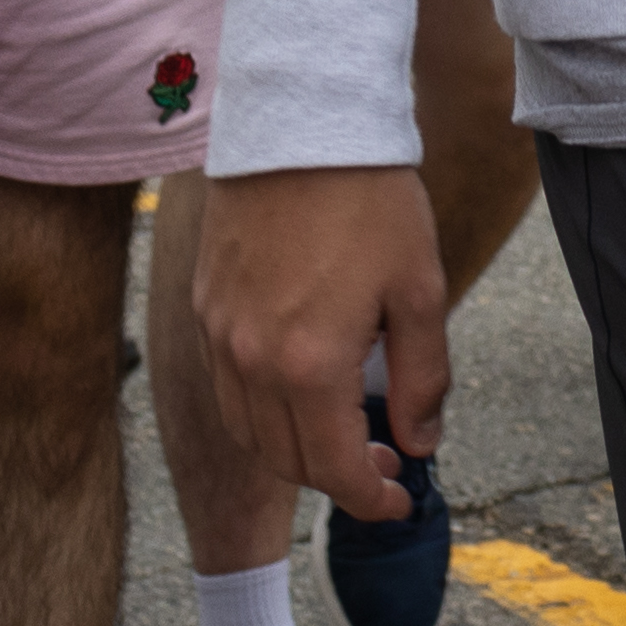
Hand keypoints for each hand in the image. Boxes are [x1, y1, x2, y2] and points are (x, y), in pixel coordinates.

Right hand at [200, 161, 455, 527]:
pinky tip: (300, 389)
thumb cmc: (370, 200)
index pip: (334, 469)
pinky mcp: (204, 308)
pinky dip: (260, 411)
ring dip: (294, 450)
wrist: (302, 125)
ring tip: (344, 429)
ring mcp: (218, 336)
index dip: (370, 499)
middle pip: (287, 460)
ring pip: (249, 432)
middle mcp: (251, 362)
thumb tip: (420, 443)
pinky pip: (227, 389)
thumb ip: (421, 378)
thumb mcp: (418, 289)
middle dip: (337, 477)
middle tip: (383, 460)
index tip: (398, 500)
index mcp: (308, 365)